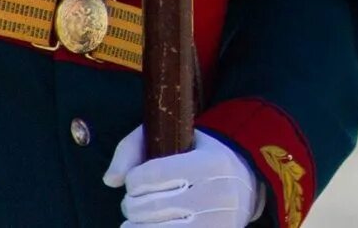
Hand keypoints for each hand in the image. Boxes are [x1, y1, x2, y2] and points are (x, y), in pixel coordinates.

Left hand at [103, 128, 263, 224]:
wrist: (246, 187)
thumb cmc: (203, 160)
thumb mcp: (178, 139)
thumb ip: (135, 147)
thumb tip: (111, 180)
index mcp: (210, 164)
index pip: (149, 175)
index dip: (133, 179)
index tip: (139, 178)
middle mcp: (215, 194)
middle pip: (142, 207)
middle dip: (131, 204)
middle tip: (139, 200)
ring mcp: (212, 223)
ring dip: (135, 223)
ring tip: (145, 215)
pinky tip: (153, 226)